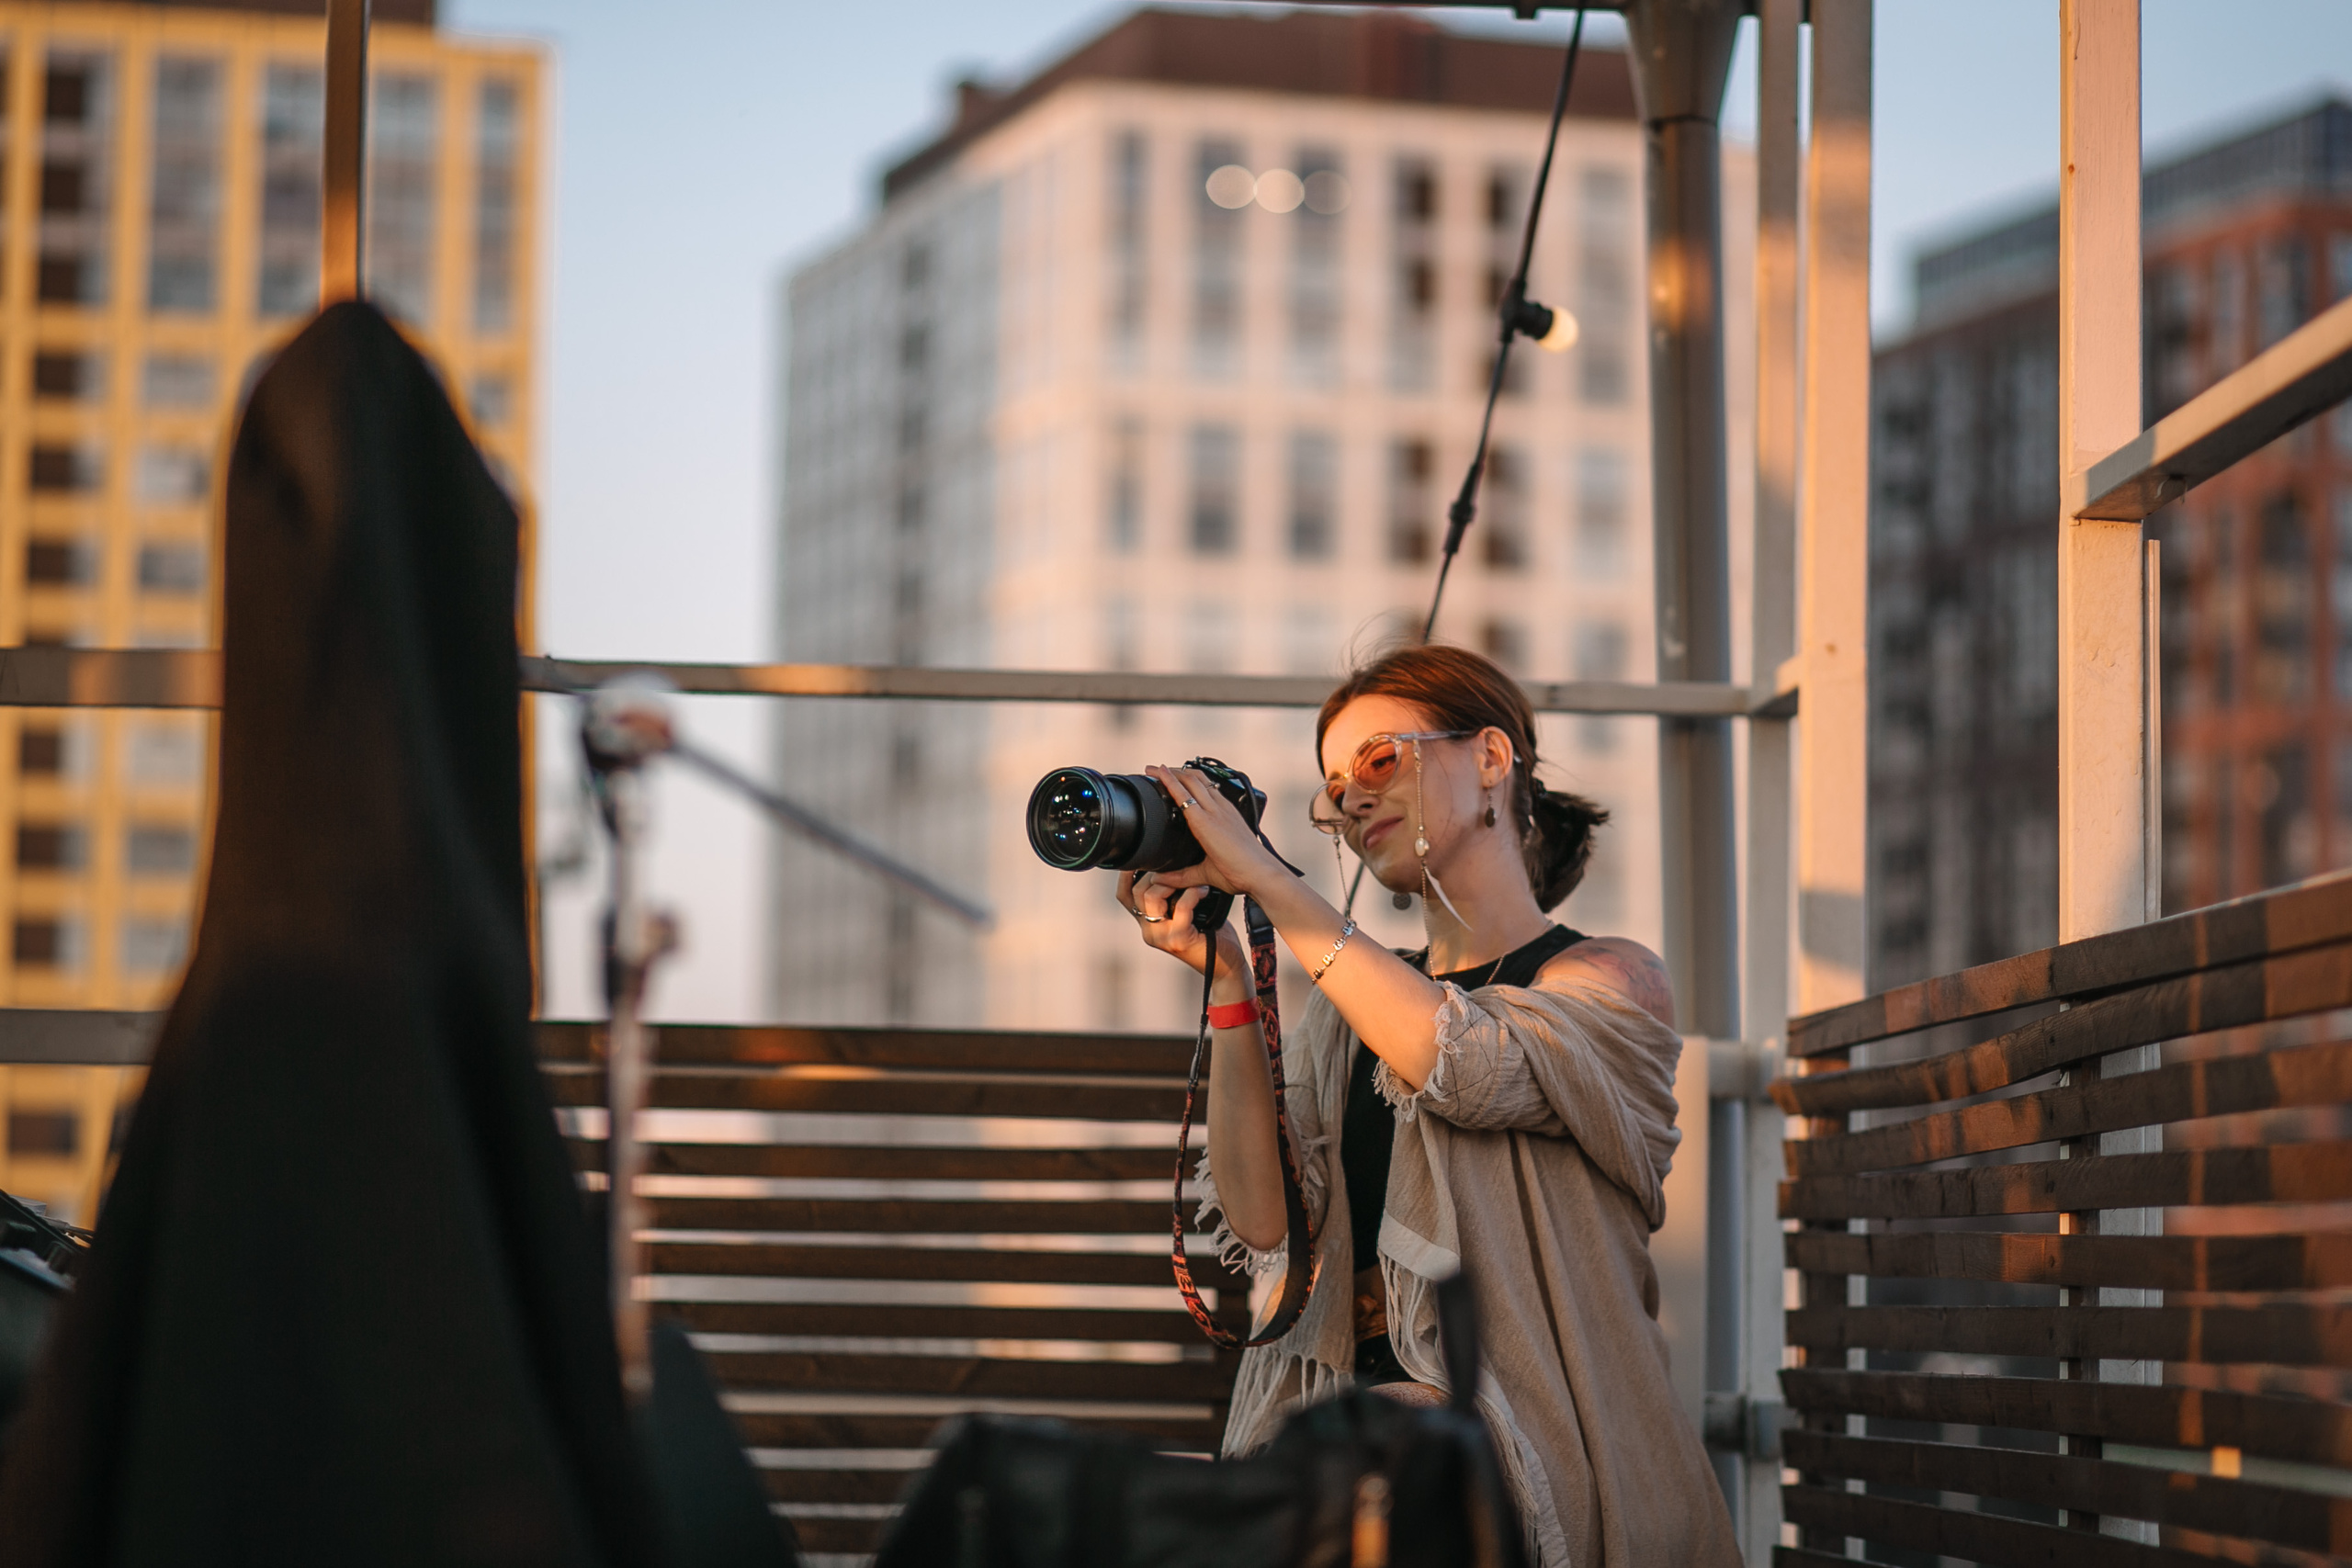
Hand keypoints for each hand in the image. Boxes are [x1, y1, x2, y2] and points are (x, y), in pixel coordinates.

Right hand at [1117, 869, 1247, 994]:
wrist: (1226, 966)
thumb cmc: (1211, 935)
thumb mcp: (1186, 911)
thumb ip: (1173, 894)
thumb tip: (1171, 862)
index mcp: (1147, 923)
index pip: (1124, 896)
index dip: (1127, 874)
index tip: (1144, 856)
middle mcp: (1149, 931)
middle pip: (1138, 891)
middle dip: (1157, 873)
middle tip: (1181, 866)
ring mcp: (1161, 938)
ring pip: (1152, 896)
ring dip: (1174, 881)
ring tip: (1195, 880)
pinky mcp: (1178, 940)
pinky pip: (1181, 907)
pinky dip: (1193, 894)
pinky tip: (1203, 890)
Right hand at [1141, 765, 1284, 900]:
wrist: (1263, 873)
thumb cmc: (1238, 874)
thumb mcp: (1205, 876)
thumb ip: (1180, 876)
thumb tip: (1159, 879)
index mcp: (1204, 825)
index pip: (1182, 794)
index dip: (1166, 779)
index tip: (1153, 770)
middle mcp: (1216, 812)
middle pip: (1192, 780)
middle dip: (1172, 771)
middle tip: (1156, 768)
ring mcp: (1227, 810)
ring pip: (1205, 782)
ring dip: (1188, 773)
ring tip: (1175, 772)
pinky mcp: (1234, 813)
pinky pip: (1216, 790)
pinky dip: (1203, 783)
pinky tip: (1199, 786)